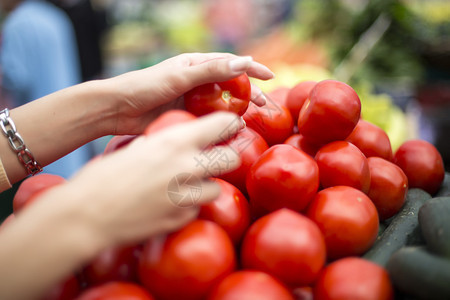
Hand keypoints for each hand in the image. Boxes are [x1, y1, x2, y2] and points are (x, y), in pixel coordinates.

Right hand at [63, 112, 241, 246]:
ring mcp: (185, 196)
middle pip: (230, 159)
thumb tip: (175, 141)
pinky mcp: (180, 219)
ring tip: (186, 187)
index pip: (221, 125)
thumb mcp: (136, 148)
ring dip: (205, 187)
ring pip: (216, 189)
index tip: (231, 128)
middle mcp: (186, 167)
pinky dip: (187, 207)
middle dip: (226, 158)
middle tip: (215, 160)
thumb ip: (162, 144)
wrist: (86, 214)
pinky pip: (195, 210)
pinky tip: (168, 204)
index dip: (229, 125)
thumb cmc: (103, 177)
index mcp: (174, 142)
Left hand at [107, 53, 273, 134]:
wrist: (119, 108)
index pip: (229, 63)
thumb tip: (243, 63)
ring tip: (251, 119)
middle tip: (264, 104)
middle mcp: (195, 80)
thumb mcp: (181, 76)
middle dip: (248, 93)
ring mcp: (191, 99)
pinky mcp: (185, 115)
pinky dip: (220, 123)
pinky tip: (229, 130)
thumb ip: (211, 71)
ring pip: (220, 104)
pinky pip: (208, 118)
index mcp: (195, 64)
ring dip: (236, 110)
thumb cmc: (146, 86)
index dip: (251, 68)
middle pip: (229, 85)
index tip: (269, 76)